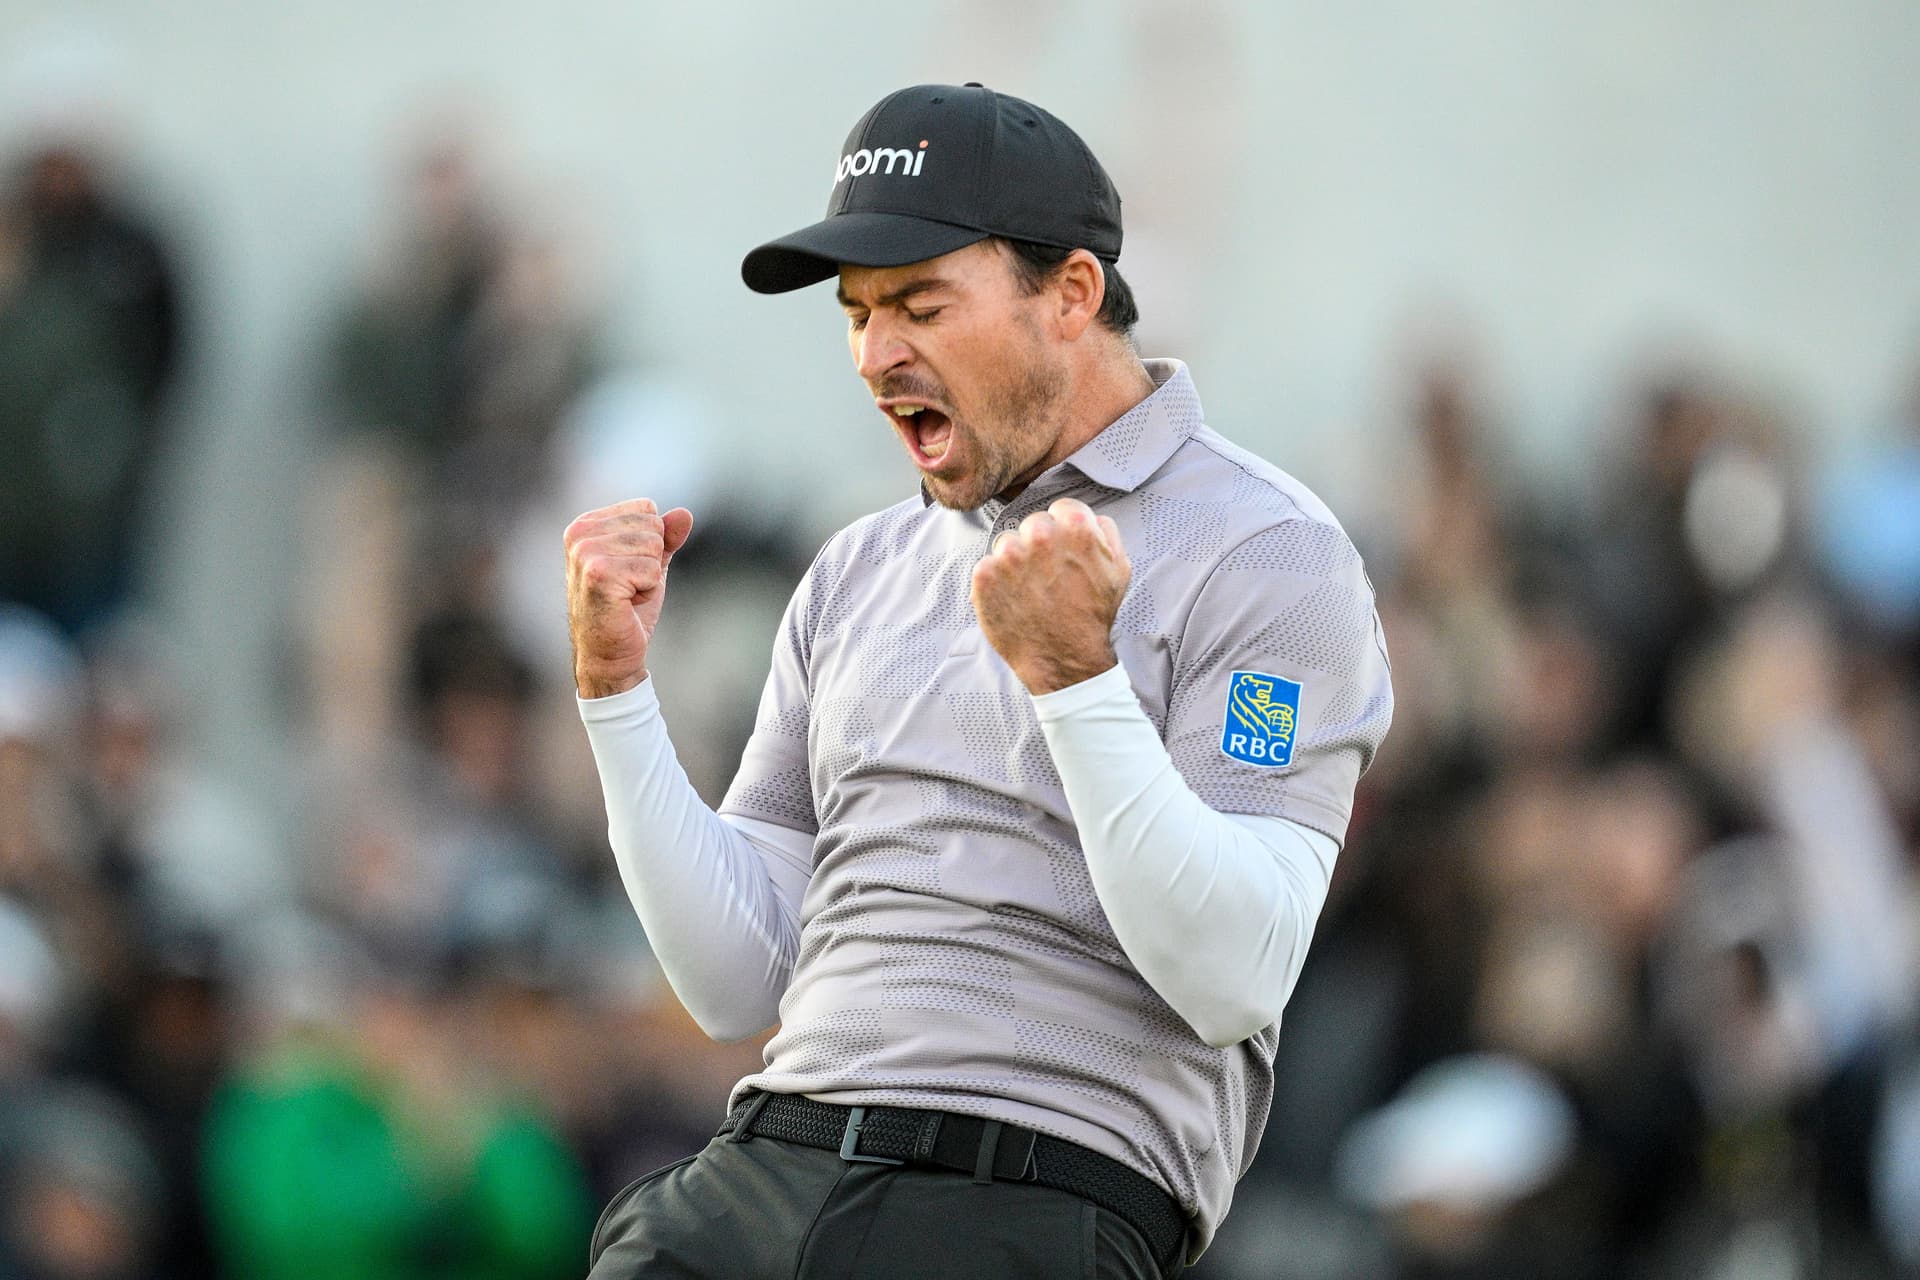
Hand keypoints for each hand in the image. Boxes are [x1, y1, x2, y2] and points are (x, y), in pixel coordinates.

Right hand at [564, 500, 693, 697]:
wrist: (610, 653)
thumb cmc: (627, 609)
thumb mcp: (650, 564)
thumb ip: (666, 537)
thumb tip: (685, 513)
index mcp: (585, 525)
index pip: (646, 509)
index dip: (650, 544)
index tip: (629, 570)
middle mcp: (580, 533)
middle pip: (652, 525)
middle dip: (651, 560)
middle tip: (629, 587)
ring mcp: (586, 552)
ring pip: (653, 546)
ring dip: (649, 577)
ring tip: (627, 595)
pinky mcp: (598, 574)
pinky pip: (652, 569)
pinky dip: (648, 590)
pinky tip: (627, 604)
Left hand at [971, 497, 1130, 694]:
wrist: (1064, 659)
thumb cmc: (1093, 616)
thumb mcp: (1119, 569)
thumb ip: (1106, 533)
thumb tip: (1090, 518)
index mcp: (1075, 527)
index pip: (1061, 509)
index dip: (1064, 531)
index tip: (1062, 552)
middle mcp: (1040, 534)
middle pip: (1033, 524)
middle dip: (1038, 545)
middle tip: (1048, 576)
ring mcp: (1009, 555)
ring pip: (1007, 543)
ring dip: (1015, 562)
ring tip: (1031, 591)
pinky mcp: (984, 575)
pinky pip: (986, 566)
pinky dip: (995, 582)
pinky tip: (1013, 599)